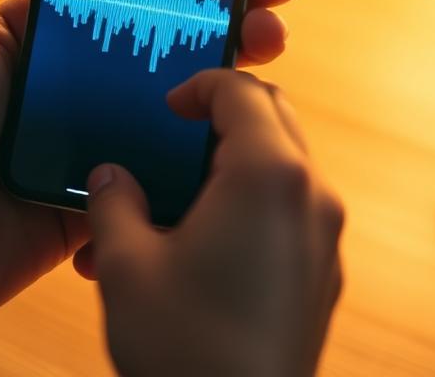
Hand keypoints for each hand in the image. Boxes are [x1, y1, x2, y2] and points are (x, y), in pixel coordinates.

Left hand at [0, 0, 307, 340]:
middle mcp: (65, 82)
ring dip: (224, 74)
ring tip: (270, 45)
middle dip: (222, 7)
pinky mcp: (95, 195)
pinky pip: (156, 172)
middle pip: (160, 38)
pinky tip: (234, 130)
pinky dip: (195, 152)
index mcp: (29, 37)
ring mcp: (84, 140)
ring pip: (170, 101)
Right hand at [84, 70, 344, 376]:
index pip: (243, 91)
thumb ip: (114, 204)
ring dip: (234, 164)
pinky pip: (290, 213)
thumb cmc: (186, 352)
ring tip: (173, 202)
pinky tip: (199, 245)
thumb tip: (110, 176)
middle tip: (172, 138)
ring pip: (285, 166)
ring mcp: (324, 238)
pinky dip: (251, 205)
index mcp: (268, 176)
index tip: (166, 104)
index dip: (200, 84)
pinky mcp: (323, 274)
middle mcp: (311, 197)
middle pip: (274, 118)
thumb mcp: (128, 267)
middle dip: (222, 117)